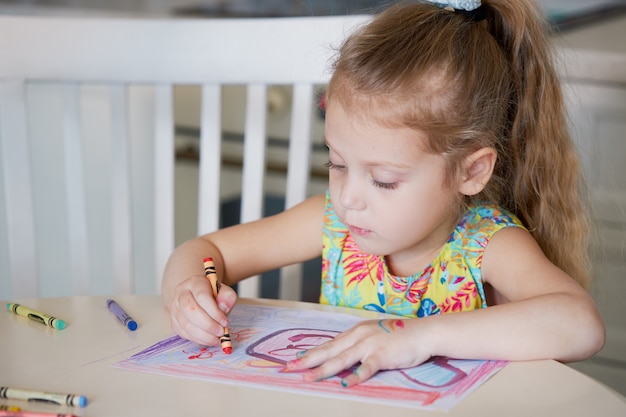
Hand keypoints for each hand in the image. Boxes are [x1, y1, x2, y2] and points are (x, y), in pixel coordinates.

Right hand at [167, 274, 236, 345]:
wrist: (199, 296)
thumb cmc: (213, 294)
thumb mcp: (224, 291)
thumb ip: (227, 297)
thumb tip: (223, 309)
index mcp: (194, 283)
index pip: (202, 296)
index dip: (214, 311)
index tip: (225, 322)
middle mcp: (181, 294)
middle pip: (190, 310)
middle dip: (208, 325)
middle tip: (221, 332)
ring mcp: (175, 308)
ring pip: (186, 324)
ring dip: (203, 335)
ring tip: (217, 339)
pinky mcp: (174, 321)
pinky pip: (184, 333)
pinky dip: (198, 339)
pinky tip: (209, 340)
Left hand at [285, 318, 430, 385]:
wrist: (423, 332)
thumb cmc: (399, 336)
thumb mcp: (374, 335)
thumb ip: (358, 344)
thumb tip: (342, 355)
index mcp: (355, 332)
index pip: (328, 345)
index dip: (310, 353)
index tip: (294, 360)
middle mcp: (359, 336)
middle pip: (328, 350)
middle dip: (307, 360)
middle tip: (289, 368)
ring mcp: (370, 345)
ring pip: (341, 359)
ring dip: (323, 369)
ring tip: (308, 378)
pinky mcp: (382, 355)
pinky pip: (366, 368)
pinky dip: (354, 376)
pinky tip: (344, 384)